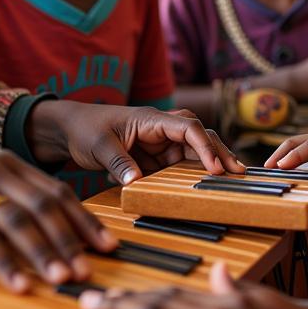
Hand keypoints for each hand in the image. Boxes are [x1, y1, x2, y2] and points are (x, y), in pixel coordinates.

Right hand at [0, 135, 117, 291]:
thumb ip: (9, 191)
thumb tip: (44, 226)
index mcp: (9, 162)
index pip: (56, 191)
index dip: (84, 219)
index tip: (106, 244)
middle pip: (44, 207)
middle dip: (71, 240)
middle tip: (91, 269)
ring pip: (19, 223)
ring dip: (45, 254)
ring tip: (64, 279)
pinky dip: (5, 265)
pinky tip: (19, 285)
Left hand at [26, 101, 243, 184]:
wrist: (69, 130)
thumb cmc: (84, 129)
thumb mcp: (99, 146)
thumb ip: (118, 163)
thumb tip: (137, 182)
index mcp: (151, 120)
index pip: (187, 127)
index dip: (204, 146)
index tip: (215, 168)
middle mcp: (161, 129)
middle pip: (199, 137)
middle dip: (219, 152)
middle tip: (239, 173)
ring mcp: (159, 144)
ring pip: (193, 152)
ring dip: (211, 164)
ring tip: (231, 182)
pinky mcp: (155, 158)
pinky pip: (178, 166)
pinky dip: (192, 175)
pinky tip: (206, 188)